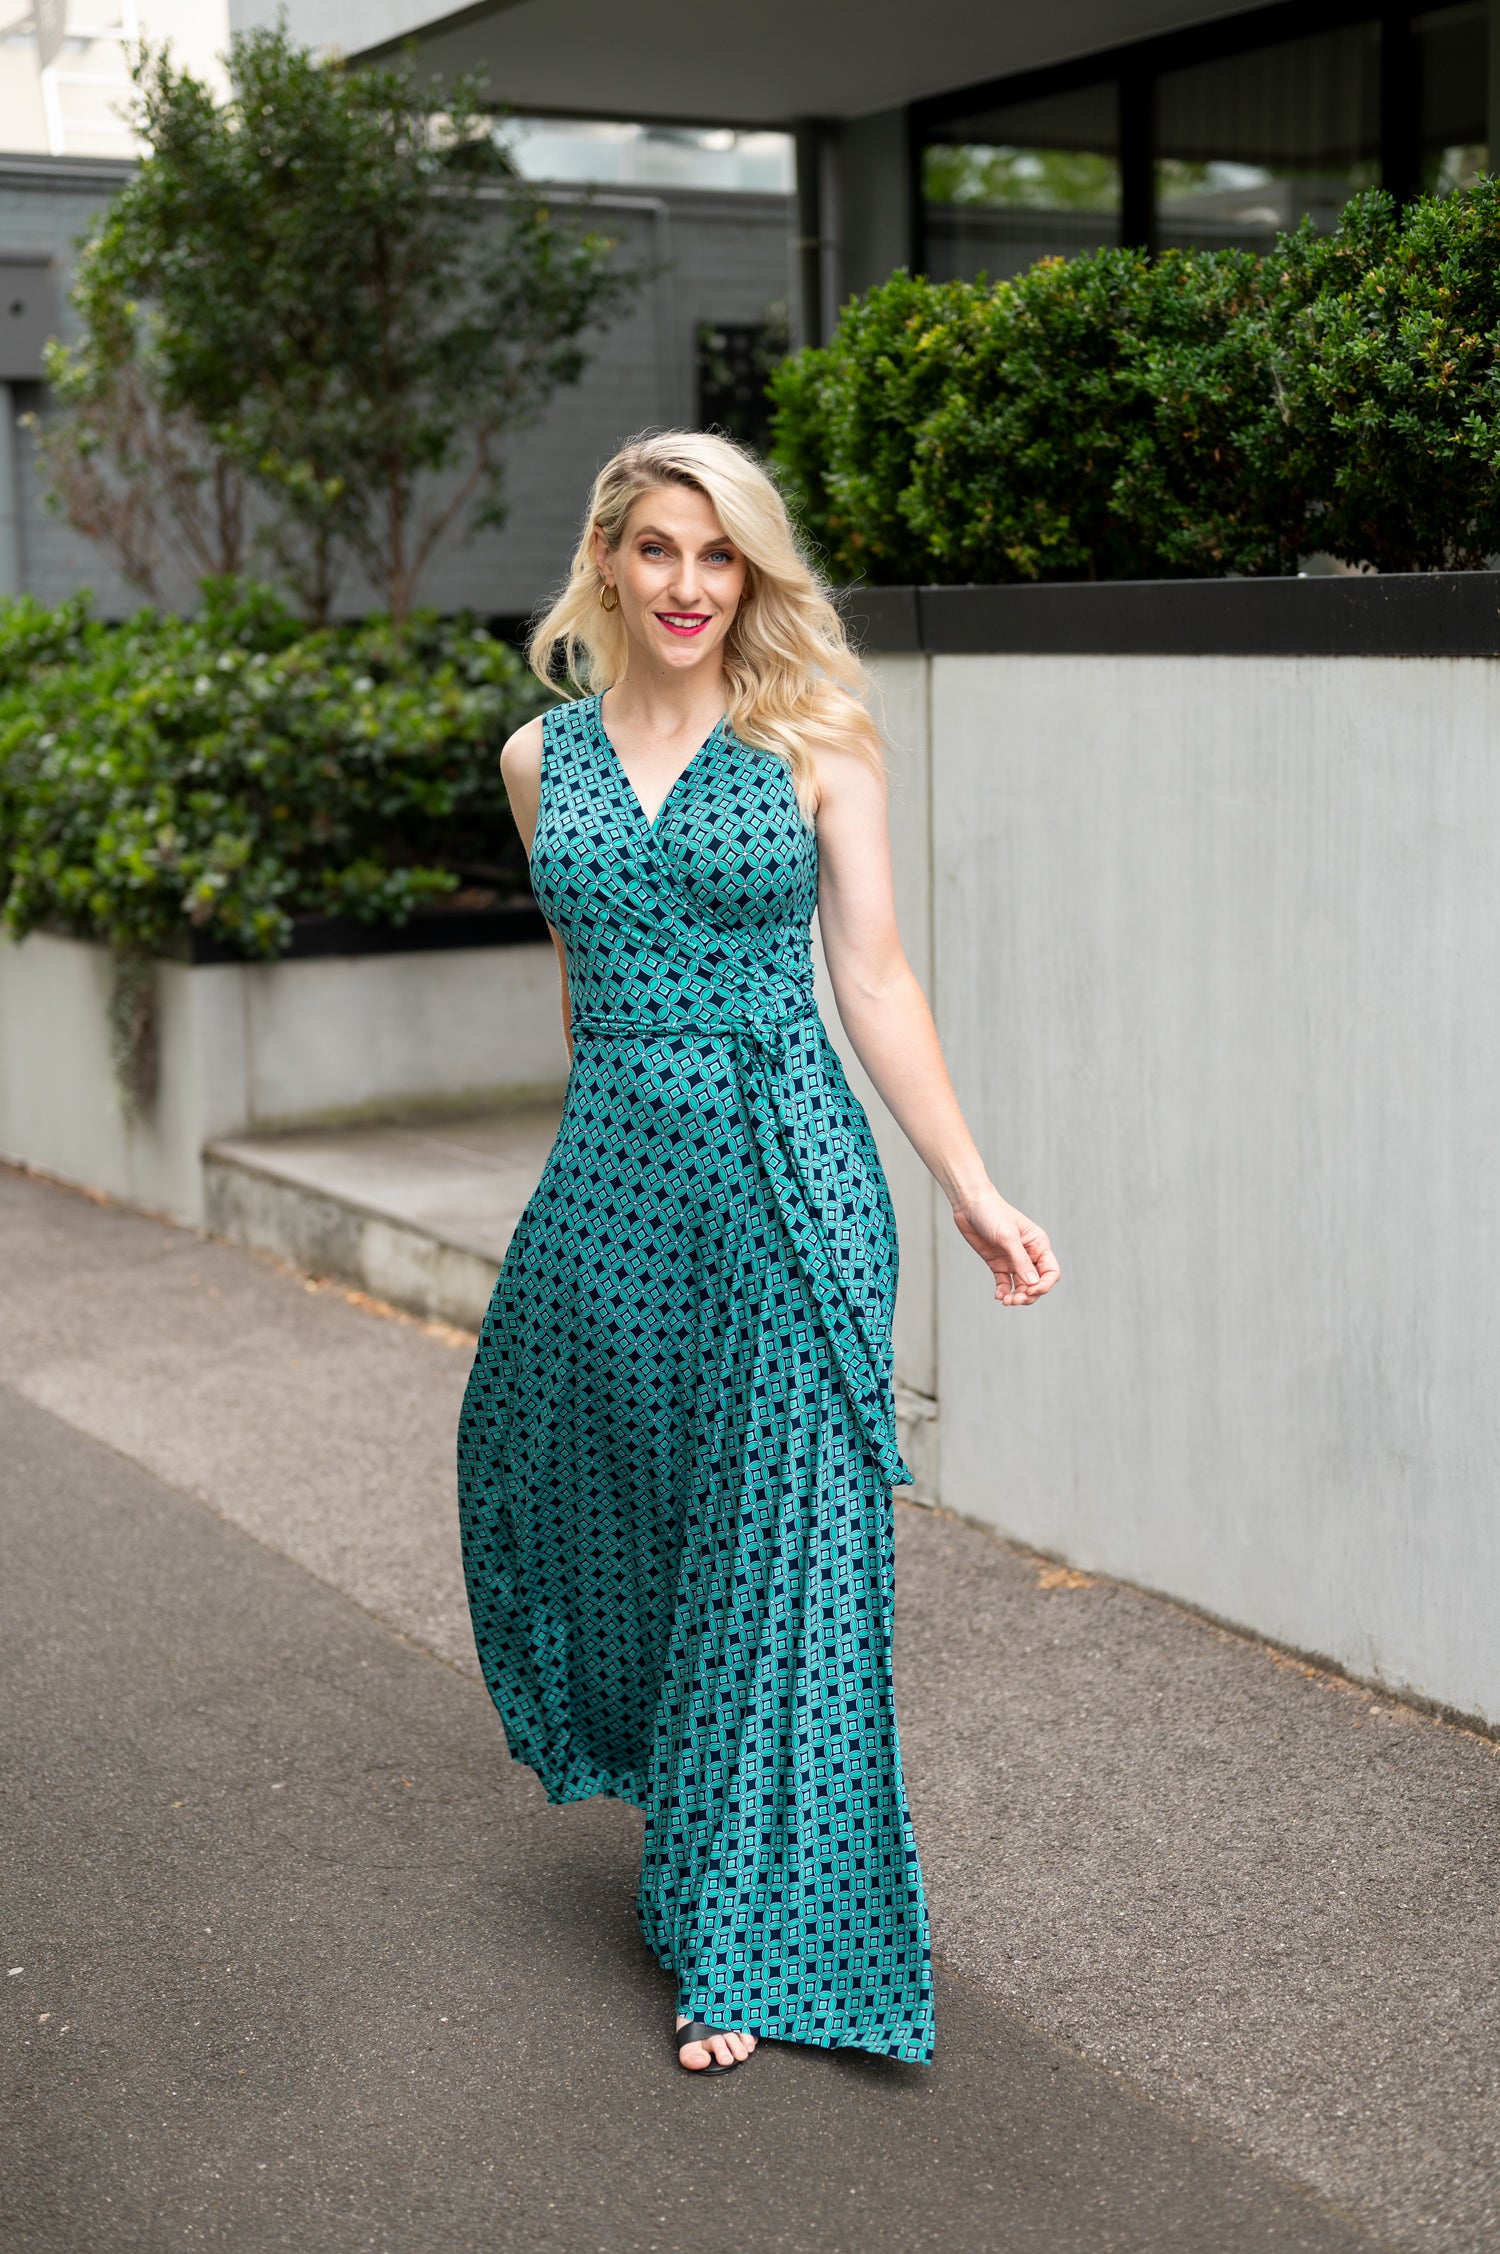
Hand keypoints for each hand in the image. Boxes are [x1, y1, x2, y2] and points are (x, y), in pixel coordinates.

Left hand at [952, 1188, 1059, 1305]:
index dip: (1044, 1285)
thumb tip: (1032, 1284)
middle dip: (1029, 1295)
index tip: (1030, 1291)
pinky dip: (1003, 1291)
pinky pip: (1004, 1283)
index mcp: (1038, 1245)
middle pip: (1037, 1283)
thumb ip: (1021, 1260)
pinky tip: (998, 1296)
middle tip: (1014, 1300)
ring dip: (1016, 1296)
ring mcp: (1013, 1259)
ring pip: (1021, 1286)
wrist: (970, 1205)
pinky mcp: (997, 1263)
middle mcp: (1029, 1254)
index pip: (1051, 1272)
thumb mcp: (1008, 1237)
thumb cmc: (992, 1213)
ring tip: (1006, 1301)